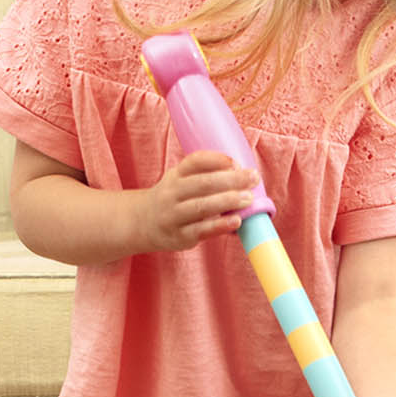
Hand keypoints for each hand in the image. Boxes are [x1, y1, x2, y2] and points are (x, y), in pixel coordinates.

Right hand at [135, 149, 255, 253]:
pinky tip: (236, 221)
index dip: (217, 160)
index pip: (195, 162)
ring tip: (248, 198)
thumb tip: (242, 175)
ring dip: (228, 201)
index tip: (236, 162)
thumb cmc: (174, 199)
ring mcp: (174, 215)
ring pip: (202, 206)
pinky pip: (202, 230)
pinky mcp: (179, 236)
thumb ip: (205, 176)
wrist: (142, 223)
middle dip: (231, 180)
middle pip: (202, 183)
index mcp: (176, 175)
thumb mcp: (181, 180)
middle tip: (253, 178)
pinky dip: (220, 225)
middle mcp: (172, 193)